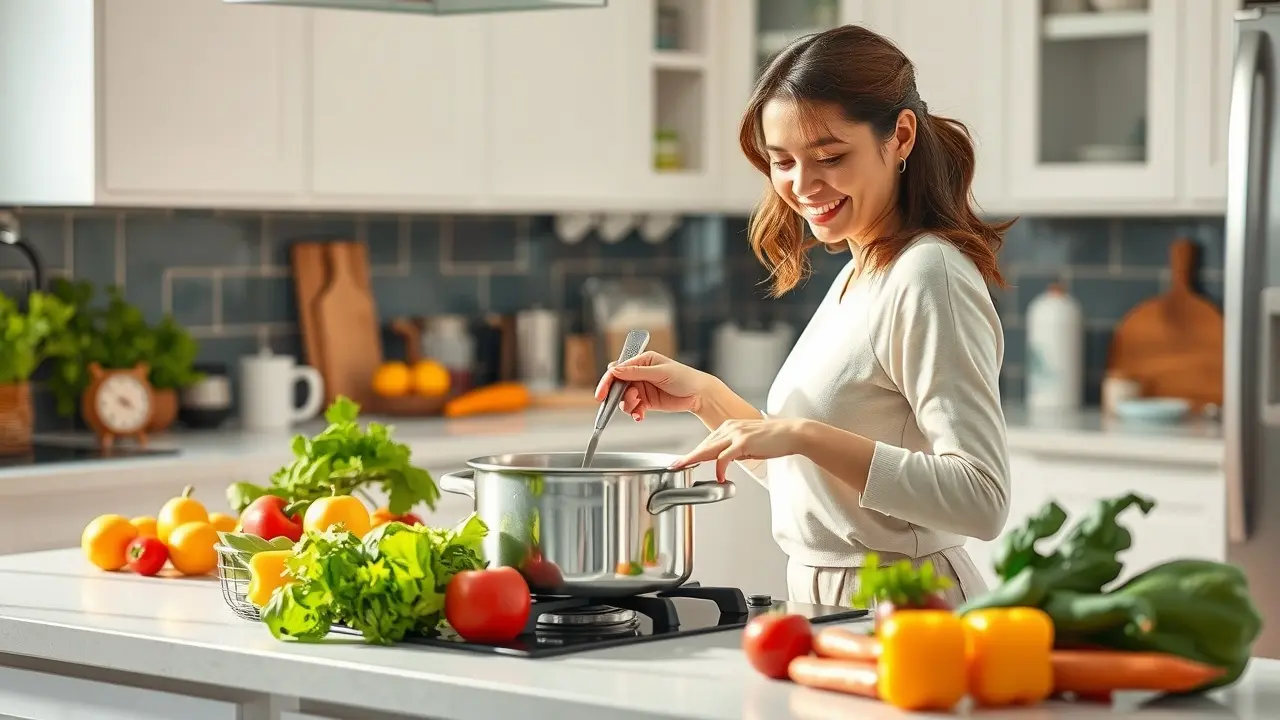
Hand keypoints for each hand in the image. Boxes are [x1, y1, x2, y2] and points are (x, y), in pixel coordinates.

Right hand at [594, 351, 709, 419]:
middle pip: (618, 385)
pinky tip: (640, 415)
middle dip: (617, 396)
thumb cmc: (684, 377)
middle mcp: (639, 374)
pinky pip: (633, 408)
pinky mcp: (646, 401)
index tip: (602, 394)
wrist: (699, 395)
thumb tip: (614, 370)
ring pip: (624, 399)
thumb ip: (636, 372)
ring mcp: (642, 388)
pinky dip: (634, 413)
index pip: (618, 369)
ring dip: (628, 405)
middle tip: (621, 403)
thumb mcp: (660, 372)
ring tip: (638, 408)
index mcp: (642, 361)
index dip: (608, 381)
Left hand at [669, 418, 807, 482]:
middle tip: (674, 466)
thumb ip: (735, 449)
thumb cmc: (774, 440)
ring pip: (708, 450)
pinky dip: (719, 468)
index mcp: (730, 426)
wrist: (793, 433)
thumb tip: (725, 461)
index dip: (692, 453)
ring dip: (694, 460)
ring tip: (683, 469)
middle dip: (687, 457)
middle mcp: (730, 427)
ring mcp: (736, 434)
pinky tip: (719, 477)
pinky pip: (724, 458)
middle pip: (703, 445)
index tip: (681, 461)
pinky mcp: (743, 442)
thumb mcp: (749, 444)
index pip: (706, 442)